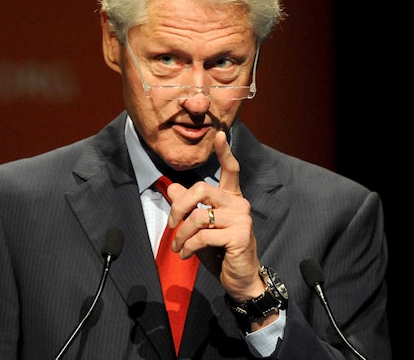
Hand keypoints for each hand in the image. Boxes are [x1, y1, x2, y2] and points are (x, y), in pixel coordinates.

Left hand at [166, 131, 266, 302]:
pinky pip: (203, 235)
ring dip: (182, 234)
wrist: (240, 279)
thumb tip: (172, 188)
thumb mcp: (201, 228)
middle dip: (179, 206)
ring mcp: (241, 219)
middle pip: (202, 189)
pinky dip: (189, 246)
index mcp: (232, 198)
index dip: (224, 152)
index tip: (219, 134)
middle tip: (171, 224)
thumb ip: (189, 207)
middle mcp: (239, 204)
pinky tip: (186, 254)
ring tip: (178, 247)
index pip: (231, 170)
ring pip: (199, 216)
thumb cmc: (221, 252)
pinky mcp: (239, 235)